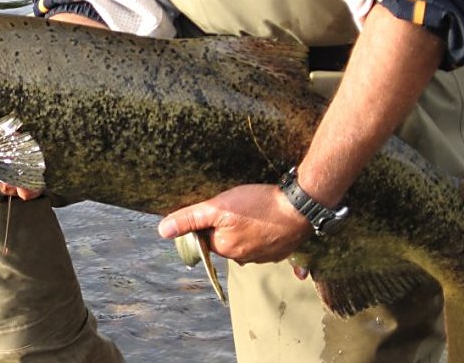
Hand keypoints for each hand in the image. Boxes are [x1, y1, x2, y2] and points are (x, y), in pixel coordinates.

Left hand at [158, 184, 311, 264]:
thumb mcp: (217, 207)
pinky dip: (263, 231)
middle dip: (227, 224)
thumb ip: (189, 219)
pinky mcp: (280, 251)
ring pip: (245, 241)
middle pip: (225, 240)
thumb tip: (162, 231)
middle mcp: (243, 258)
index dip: (208, 221)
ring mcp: (264, 257)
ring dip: (245, 228)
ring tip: (253, 209)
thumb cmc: (257, 205)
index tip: (219, 207)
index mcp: (225, 249)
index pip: (206, 237)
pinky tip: (267, 217)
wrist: (300, 206)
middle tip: (238, 205)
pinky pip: (263, 242)